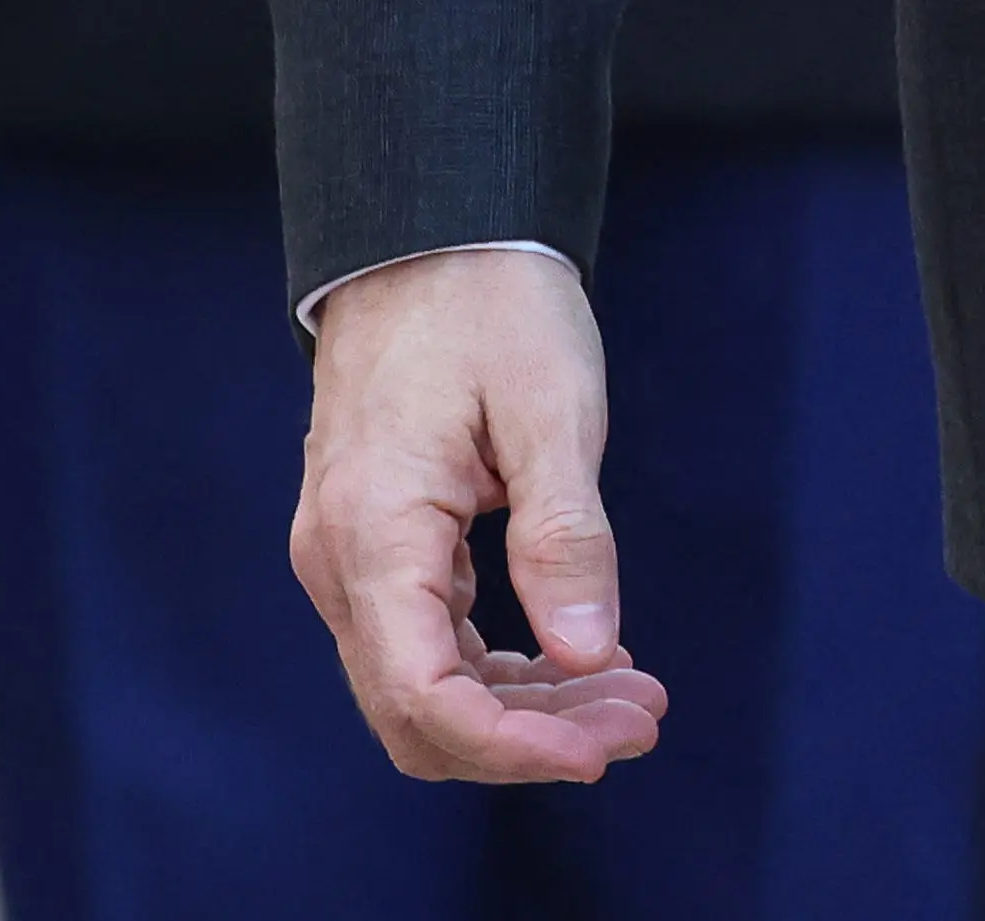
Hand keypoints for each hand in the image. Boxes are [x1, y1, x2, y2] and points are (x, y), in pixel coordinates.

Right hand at [289, 246, 668, 786]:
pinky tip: (581, 658)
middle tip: (644, 718)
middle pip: (419, 711)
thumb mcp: (551, 409)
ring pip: (424, 685)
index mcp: (373, 532)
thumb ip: (566, 536)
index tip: (604, 748)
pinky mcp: (375, 548)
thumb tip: (588, 654)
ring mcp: (349, 559)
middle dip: (531, 737)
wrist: (429, 236)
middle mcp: (341, 563)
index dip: (511, 744)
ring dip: (524, 708)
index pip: (421, 693)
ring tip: (633, 695)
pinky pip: (427, 642)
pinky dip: (501, 668)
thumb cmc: (492, 305)